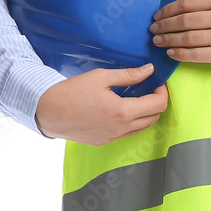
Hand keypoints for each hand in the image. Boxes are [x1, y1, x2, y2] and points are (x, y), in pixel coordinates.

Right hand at [35, 65, 168, 144]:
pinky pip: (128, 133)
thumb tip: (149, 70)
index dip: (163, 91)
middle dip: (156, 101)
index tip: (157, 81)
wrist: (48, 112)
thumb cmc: (73, 91)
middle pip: (154, 117)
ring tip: (136, 96)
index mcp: (123, 112)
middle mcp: (121, 129)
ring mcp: (113, 138)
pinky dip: (133, 121)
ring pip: (142, 127)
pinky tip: (122, 108)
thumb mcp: (102, 77)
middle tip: (149, 87)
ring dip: (146, 112)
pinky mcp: (104, 141)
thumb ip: (129, 75)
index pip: (158, 104)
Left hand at [150, 0, 210, 67]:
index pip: (188, 3)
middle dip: (164, 25)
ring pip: (188, 38)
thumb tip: (180, 12)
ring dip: (169, 40)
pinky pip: (198, 55)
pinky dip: (181, 53)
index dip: (169, 9)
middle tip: (153, 30)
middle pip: (184, 21)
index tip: (158, 15)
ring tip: (158, 42)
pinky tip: (172, 52)